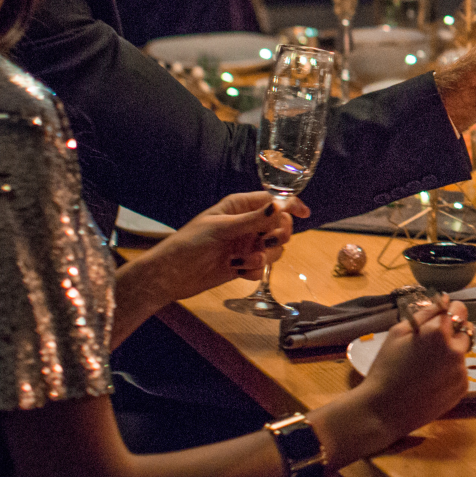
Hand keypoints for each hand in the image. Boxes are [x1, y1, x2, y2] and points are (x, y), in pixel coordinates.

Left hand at [128, 191, 308, 301]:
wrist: (171, 275)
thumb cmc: (189, 243)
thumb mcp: (221, 228)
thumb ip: (252, 219)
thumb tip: (279, 206)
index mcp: (239, 207)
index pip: (273, 201)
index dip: (290, 205)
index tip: (304, 213)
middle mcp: (246, 224)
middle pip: (280, 225)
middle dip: (276, 236)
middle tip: (265, 242)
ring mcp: (246, 244)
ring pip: (274, 248)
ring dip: (263, 256)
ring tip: (243, 260)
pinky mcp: (243, 264)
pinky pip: (263, 266)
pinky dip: (253, 269)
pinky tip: (236, 270)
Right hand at [355, 299, 473, 436]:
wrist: (384, 410)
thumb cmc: (386, 368)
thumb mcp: (398, 333)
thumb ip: (424, 313)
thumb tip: (444, 300)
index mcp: (439, 332)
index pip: (459, 309)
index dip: (450, 310)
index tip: (442, 315)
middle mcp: (456, 350)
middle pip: (465, 330)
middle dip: (452, 332)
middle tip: (431, 344)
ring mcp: (461, 371)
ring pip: (462, 352)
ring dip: (451, 353)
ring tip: (427, 366)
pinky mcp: (462, 389)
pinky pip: (460, 372)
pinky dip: (450, 372)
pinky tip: (431, 380)